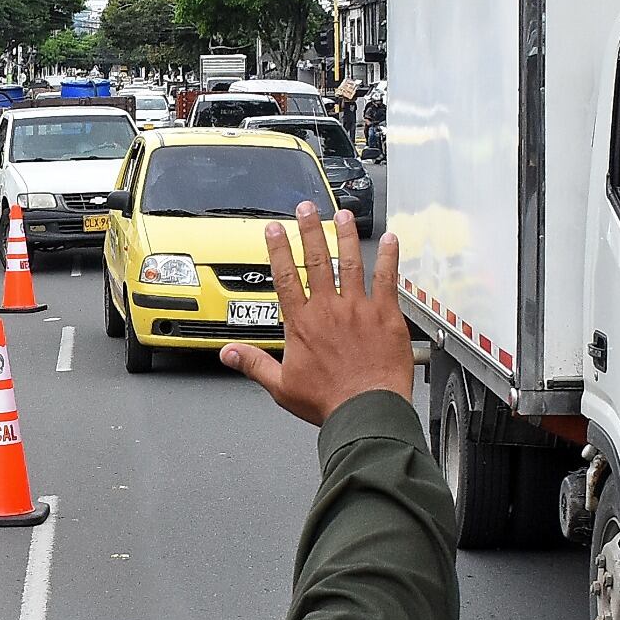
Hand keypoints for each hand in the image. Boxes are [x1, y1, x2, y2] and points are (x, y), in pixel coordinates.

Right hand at [221, 203, 412, 426]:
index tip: (274, 230)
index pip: (286, 277)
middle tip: (307, 208)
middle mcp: (329, 309)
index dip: (278, 250)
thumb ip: (254, 364)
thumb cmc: (328, 401)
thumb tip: (228, 354)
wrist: (365, 410)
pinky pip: (387, 280)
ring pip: (351, 263)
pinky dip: (390, 258)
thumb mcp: (281, 386)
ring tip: (342, 215)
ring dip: (345, 236)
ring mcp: (359, 309)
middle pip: (317, 260)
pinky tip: (391, 240)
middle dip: (310, 230)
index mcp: (302, 323)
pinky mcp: (386, 315)